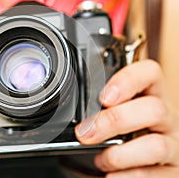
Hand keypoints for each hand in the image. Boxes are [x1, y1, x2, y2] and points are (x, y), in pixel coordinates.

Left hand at [75, 60, 178, 176]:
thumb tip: (73, 113)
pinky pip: (156, 175)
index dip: (128, 80)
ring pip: (155, 145)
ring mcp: (172, 145)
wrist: (142, 163)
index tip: (103, 97)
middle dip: (114, 121)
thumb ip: (100, 108)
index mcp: (150, 96)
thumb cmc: (124, 132)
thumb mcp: (115, 113)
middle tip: (85, 133)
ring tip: (101, 160)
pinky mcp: (173, 171)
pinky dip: (129, 177)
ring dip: (120, 155)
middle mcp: (165, 118)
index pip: (149, 73)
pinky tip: (112, 176)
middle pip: (153, 109)